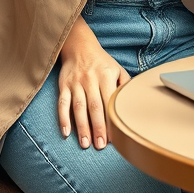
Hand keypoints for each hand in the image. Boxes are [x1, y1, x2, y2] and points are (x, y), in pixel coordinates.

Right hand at [58, 16, 129, 150]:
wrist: (79, 45)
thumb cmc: (102, 62)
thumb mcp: (117, 69)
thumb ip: (124, 86)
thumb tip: (131, 105)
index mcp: (106, 76)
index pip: (109, 102)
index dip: (111, 120)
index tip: (114, 137)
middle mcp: (90, 80)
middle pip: (94, 107)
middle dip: (97, 128)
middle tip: (100, 146)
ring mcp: (76, 83)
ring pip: (78, 107)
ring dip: (81, 127)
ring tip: (85, 144)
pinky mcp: (64, 85)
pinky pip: (62, 103)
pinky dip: (63, 118)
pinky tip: (66, 133)